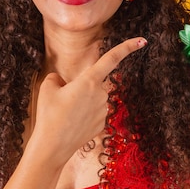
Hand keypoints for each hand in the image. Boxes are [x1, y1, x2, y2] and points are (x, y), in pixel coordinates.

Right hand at [30, 37, 146, 162]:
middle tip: (62, 102)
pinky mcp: (102, 123)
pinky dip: (84, 115)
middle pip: (93, 83)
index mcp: (89, 80)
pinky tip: (72, 124)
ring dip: (81, 102)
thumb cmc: (49, 115)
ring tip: (65, 115)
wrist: (52, 147)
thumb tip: (63, 82)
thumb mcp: (47, 88)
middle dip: (80, 88)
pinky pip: (94, 112)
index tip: (142, 41)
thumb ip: (58, 78)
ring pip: (93, 98)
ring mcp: (104, 110)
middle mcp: (101, 94)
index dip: (127, 47)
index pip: (111, 58)